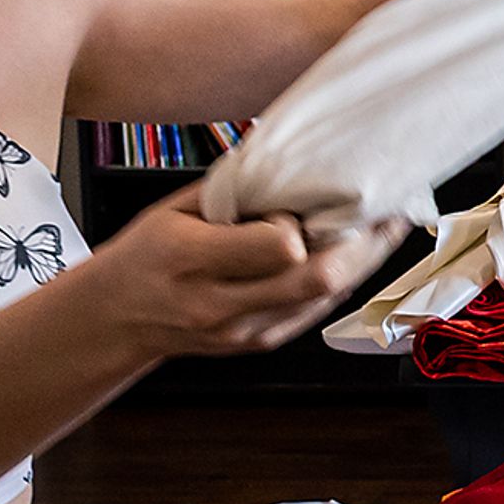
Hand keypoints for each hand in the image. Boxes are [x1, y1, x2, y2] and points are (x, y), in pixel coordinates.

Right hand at [83, 186, 407, 357]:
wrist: (116, 319)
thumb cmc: (144, 255)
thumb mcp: (173, 210)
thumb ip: (234, 191)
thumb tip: (293, 160)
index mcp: (190, 260)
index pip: (278, 248)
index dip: (303, 224)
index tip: (304, 203)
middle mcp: (219, 303)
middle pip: (319, 278)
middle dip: (363, 242)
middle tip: (388, 208)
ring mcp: (243, 331)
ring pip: (327, 297)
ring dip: (363, 261)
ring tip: (384, 225)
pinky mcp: (259, 343)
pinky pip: (316, 311)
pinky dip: (342, 280)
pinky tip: (354, 255)